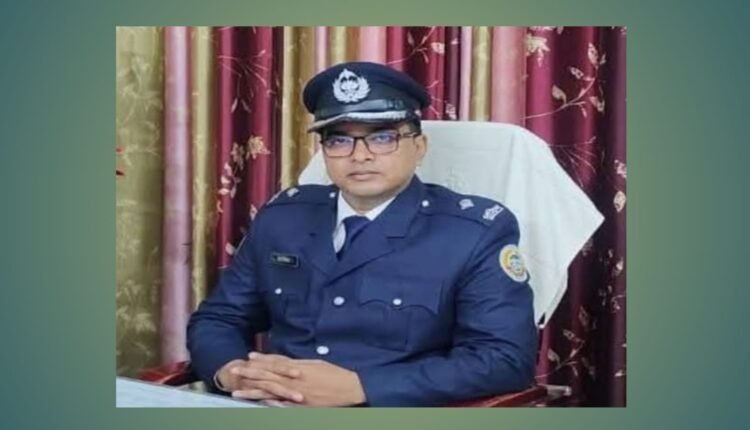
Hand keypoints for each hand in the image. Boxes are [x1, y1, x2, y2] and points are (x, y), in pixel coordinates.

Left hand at [232, 353, 365, 406]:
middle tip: (234, 371)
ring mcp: (297, 395)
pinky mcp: (302, 407)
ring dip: (253, 392)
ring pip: (271, 393)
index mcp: (298, 369)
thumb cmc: (333, 374)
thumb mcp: (314, 363)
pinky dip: (271, 405)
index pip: (274, 364)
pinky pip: (283, 407)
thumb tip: (281, 361)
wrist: (349, 387)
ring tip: (237, 393)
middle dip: (250, 375)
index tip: (247, 358)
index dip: (260, 361)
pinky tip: (259, 404)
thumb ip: (295, 363)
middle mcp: (295, 381)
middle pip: (268, 377)